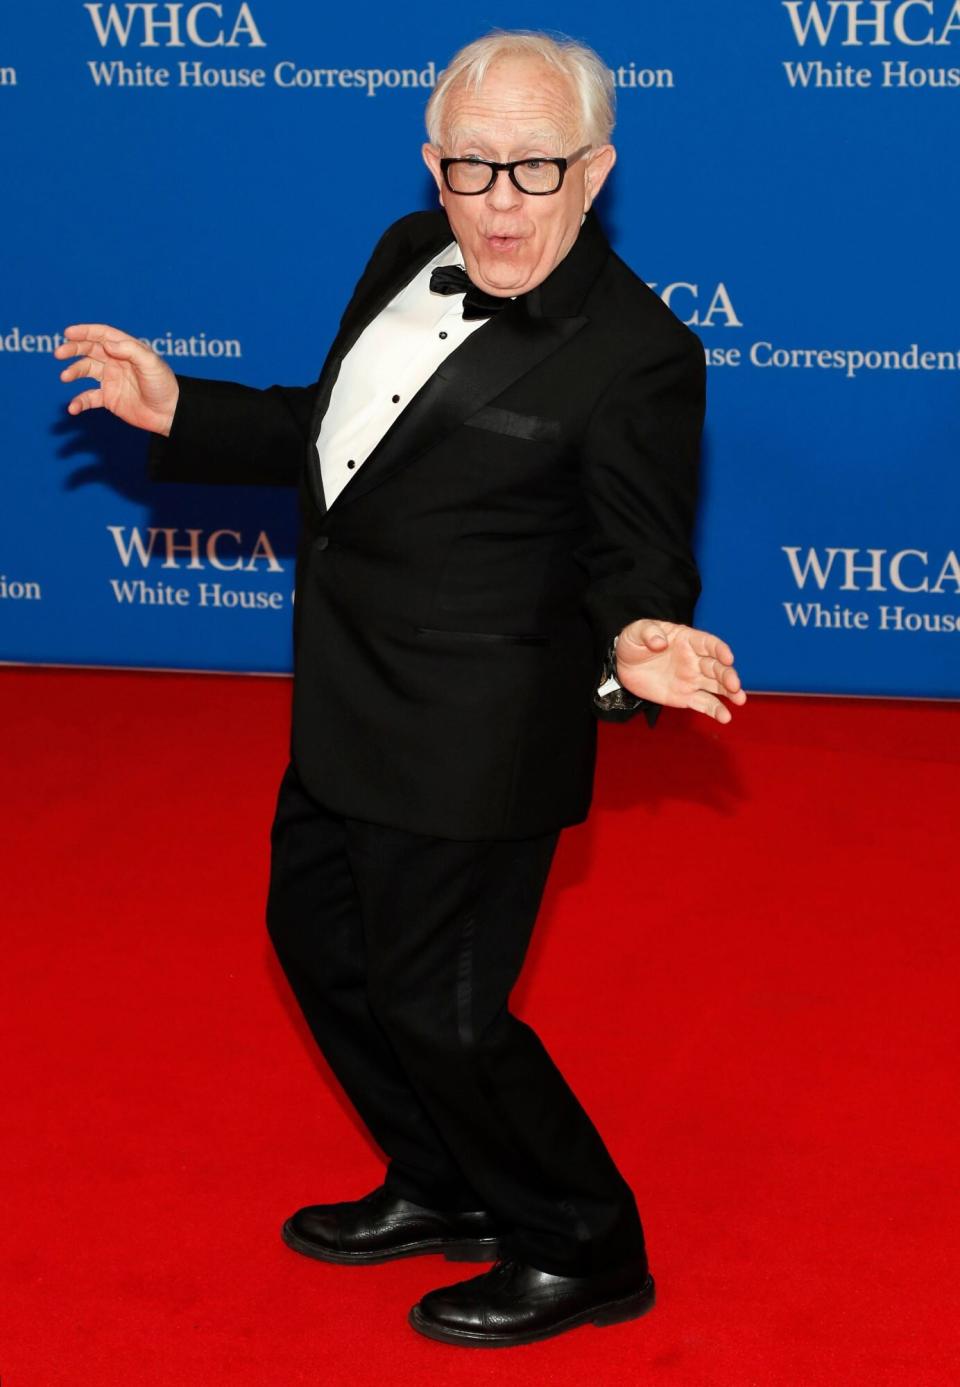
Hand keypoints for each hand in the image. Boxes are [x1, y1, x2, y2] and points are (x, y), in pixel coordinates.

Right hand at [55, 324, 178, 435]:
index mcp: (127, 349)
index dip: (84, 332)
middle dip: (73, 349)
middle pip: (89, 349)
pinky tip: (73, 408)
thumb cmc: (164, 386)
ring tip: (65, 377)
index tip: (68, 333)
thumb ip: (130, 350)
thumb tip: (106, 344)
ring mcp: (111, 379)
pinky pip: (89, 397)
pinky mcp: (109, 398)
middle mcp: (116, 361)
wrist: (170, 414)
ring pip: (85, 370)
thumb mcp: (151, 364)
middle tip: (59, 353)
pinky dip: (79, 401)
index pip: (102, 334)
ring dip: (73, 371)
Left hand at [615, 619, 745, 723]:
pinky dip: (715, 710)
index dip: (720, 650)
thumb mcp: (636, 631)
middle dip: (728, 675)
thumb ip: (649, 633)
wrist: (622, 666)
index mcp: (687, 640)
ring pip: (716, 685)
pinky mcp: (686, 697)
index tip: (728, 658)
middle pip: (717, 667)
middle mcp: (695, 659)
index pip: (709, 643)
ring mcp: (692, 679)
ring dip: (730, 692)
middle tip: (734, 686)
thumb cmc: (633, 643)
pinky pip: (704, 703)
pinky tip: (725, 717)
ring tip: (740, 700)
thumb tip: (660, 642)